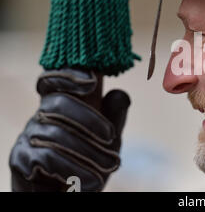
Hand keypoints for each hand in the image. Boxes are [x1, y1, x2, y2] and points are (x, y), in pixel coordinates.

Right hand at [9, 68, 129, 191]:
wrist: (74, 194)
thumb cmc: (89, 164)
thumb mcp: (109, 141)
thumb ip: (114, 117)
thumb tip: (120, 92)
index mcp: (59, 104)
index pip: (53, 80)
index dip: (68, 75)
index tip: (92, 79)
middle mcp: (40, 116)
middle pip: (58, 103)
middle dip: (89, 119)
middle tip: (111, 136)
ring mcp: (27, 136)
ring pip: (56, 133)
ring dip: (88, 151)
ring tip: (111, 165)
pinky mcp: (20, 159)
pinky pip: (47, 158)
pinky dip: (74, 169)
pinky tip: (90, 181)